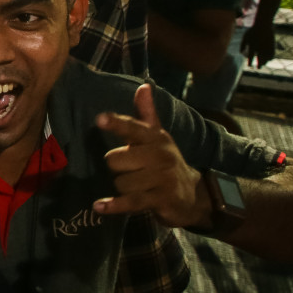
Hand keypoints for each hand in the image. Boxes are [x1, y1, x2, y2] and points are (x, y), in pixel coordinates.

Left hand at [94, 83, 205, 227]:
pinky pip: (130, 201)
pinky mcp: (159, 199)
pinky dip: (113, 205)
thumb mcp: (158, 136)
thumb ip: (146, 113)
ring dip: (121, 186)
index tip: (99, 119)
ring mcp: (161, 178)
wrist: (193, 194)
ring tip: (135, 185)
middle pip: (116, 159)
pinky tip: (99, 206)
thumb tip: (143, 85)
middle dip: (116, 167)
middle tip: (129, 169)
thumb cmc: (166, 162)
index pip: (133, 128)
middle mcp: (159, 155)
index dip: (116, 124)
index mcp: (155, 137)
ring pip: (120, 181)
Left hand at [242, 20, 276, 67]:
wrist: (263, 25)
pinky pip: (272, 54)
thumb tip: (241, 53)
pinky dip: (270, 57)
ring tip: (263, 64)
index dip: (249, 62)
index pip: (250, 56)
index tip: (249, 66)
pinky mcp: (272, 45)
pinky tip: (269, 59)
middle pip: (259, 59)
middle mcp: (260, 47)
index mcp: (252, 45)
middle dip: (259, 65)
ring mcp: (266, 46)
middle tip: (258, 68)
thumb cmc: (253, 31)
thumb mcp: (245, 37)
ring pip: (266, 58)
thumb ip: (242, 45)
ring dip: (265, 62)